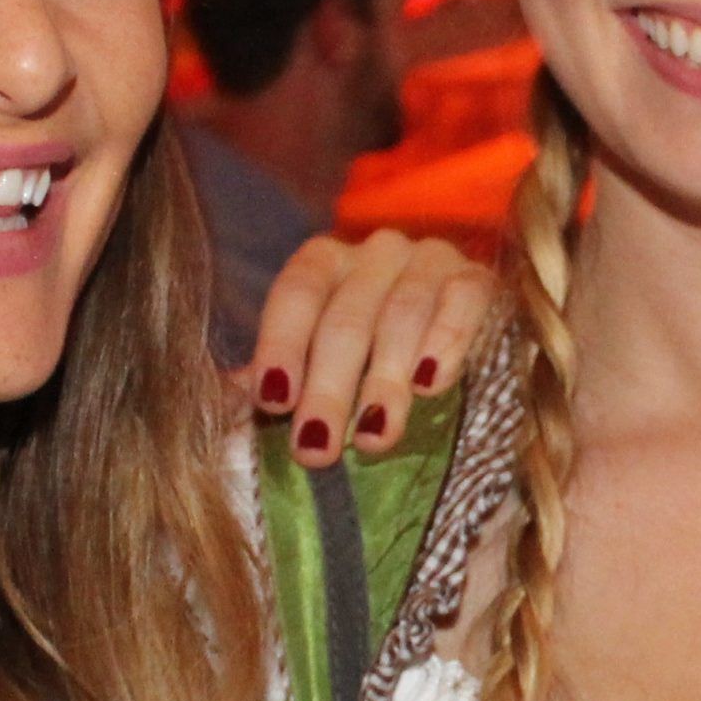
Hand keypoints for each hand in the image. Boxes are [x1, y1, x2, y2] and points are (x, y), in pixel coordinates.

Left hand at [243, 231, 494, 465]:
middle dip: (329, 388)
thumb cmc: (370, 362)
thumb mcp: (317, 366)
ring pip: (402, 314)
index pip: (297, 293)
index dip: (282, 346)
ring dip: (385, 380)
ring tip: (372, 436)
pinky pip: (462, 300)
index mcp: (326, 261)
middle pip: (346, 317)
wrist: (457, 347)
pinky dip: (446, 341)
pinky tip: (431, 385)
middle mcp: (376, 252)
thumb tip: (221, 397)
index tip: (274, 402)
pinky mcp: (479, 278)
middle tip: (317, 448)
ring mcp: (431, 258)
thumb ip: (274, 378)